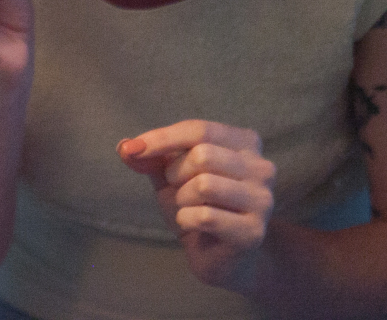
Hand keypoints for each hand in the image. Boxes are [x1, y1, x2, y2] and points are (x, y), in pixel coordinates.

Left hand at [118, 120, 275, 292]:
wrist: (223, 256)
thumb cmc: (198, 206)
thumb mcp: (171, 176)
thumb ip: (151, 158)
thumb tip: (124, 147)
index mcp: (246, 143)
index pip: (199, 130)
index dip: (161, 138)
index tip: (132, 149)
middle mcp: (262, 168)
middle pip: (202, 155)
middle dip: (176, 174)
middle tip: (179, 190)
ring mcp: (262, 200)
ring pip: (204, 185)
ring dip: (182, 199)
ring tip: (189, 208)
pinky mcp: (254, 231)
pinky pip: (205, 216)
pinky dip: (186, 219)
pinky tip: (194, 225)